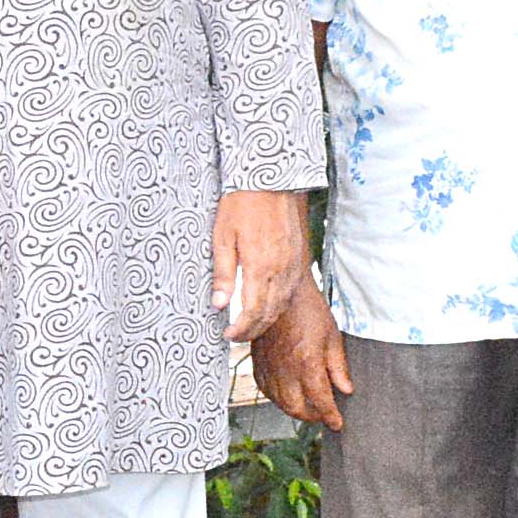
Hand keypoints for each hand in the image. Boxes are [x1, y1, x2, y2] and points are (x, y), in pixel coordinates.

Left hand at [213, 188, 307, 339]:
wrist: (270, 181)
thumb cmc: (241, 205)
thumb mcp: (222, 237)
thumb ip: (222, 273)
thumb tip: (218, 304)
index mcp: (259, 267)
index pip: (252, 312)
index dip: (241, 330)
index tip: (228, 335)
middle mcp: (280, 271)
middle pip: (269, 314)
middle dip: (252, 330)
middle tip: (236, 336)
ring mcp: (292, 266)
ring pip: (282, 306)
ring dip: (266, 320)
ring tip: (249, 325)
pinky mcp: (298, 259)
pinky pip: (290, 292)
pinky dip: (278, 305)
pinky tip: (266, 306)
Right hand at [250, 271, 355, 428]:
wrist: (280, 292)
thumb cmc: (308, 310)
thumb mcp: (332, 336)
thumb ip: (338, 367)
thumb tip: (346, 389)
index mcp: (308, 363)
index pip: (321, 401)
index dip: (331, 416)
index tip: (337, 423)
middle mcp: (286, 370)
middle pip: (297, 409)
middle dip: (312, 417)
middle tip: (323, 415)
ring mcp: (269, 367)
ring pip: (280, 403)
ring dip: (295, 410)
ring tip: (308, 407)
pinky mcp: (258, 363)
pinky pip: (266, 390)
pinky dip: (277, 398)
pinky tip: (287, 394)